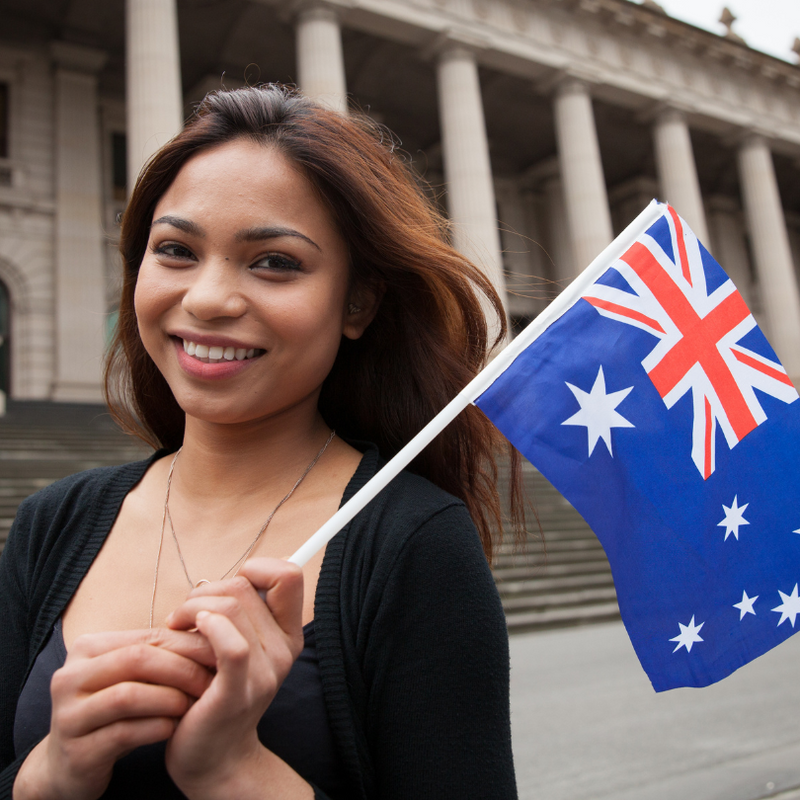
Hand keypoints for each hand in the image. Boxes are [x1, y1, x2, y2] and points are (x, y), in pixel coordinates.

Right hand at [13, 628, 213, 799]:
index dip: (188, 645)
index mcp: (87, 648)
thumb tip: (215, 630)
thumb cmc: (115, 711)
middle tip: (212, 681)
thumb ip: (161, 652)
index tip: (219, 655)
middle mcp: (69, 677)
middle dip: (182, 669)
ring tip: (195, 705)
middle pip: (136, 660)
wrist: (73, 765)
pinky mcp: (76, 752)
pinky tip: (175, 730)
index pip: (148, 637)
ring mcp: (67, 716)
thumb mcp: (134, 676)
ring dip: (169, 699)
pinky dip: (156, 728)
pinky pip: (123, 733)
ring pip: (128, 695)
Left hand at [163, 558, 304, 797]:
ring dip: (192, 608)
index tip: (229, 590)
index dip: (257, 568)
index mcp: (288, 634)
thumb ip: (245, 610)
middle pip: (244, 587)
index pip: (288, 575)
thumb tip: (244, 571)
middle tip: (187, 616)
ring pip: (229, 608)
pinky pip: (230, 643)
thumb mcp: (241, 646)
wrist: (213, 757)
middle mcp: (283, 650)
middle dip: (206, 592)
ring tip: (178, 628)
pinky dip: (206, 625)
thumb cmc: (214, 692)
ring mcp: (263, 673)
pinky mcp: (236, 692)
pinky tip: (187, 631)